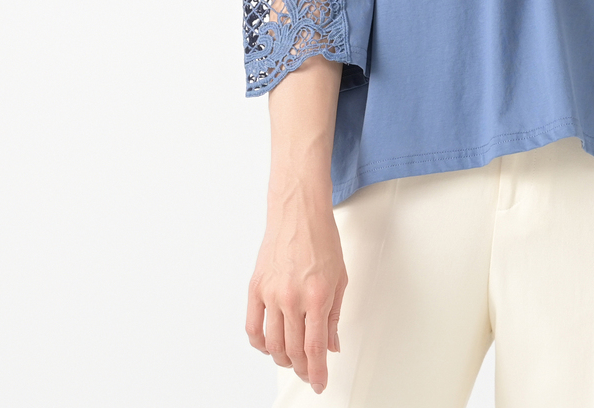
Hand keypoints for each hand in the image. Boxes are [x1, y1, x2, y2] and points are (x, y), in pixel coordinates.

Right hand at [246, 198, 346, 391]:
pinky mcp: (255, 288)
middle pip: (293, 350)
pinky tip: (270, 345)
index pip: (315, 348)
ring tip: (292, 360)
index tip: (319, 383)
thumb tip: (331, 345)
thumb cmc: (321, 238)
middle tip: (308, 372)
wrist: (298, 211)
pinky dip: (260, 344)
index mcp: (318, 296)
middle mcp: (292, 298)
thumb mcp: (340, 278)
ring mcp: (271, 294)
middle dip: (302, 368)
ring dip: (283, 359)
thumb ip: (334, 316)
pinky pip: (253, 328)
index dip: (317, 372)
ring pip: (272, 345)